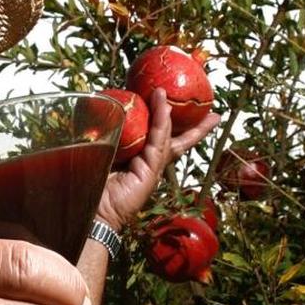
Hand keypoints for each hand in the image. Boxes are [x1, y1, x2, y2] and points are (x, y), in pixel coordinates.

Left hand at [95, 88, 219, 229]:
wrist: (91, 212)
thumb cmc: (91, 185)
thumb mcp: (102, 154)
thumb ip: (108, 135)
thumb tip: (98, 108)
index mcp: (139, 159)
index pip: (158, 136)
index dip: (165, 119)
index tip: (169, 101)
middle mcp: (149, 163)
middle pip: (175, 139)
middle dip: (196, 126)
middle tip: (213, 112)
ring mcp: (152, 167)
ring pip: (167, 137)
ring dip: (168, 112)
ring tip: (167, 92)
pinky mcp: (150, 171)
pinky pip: (158, 142)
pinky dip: (162, 123)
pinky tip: (164, 107)